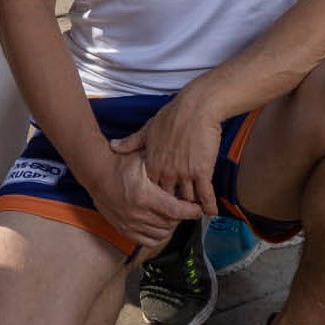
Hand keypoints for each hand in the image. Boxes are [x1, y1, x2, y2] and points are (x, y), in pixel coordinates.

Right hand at [88, 149, 200, 250]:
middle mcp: (137, 213)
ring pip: (161, 234)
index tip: (198, 209)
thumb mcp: (143, 159)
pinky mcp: (124, 230)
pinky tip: (161, 225)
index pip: (175, 210)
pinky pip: (147, 241)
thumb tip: (185, 168)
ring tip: (173, 215)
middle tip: (185, 208)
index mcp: (144, 196)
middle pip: (170, 223)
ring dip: (171, 226)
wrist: (96, 173)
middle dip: (182, 217)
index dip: (190, 211)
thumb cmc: (120, 163)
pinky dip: (158, 235)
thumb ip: (163, 165)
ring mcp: (129, 223)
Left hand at [109, 89, 224, 217]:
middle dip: (174, 208)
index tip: (161, 205)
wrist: (196, 107)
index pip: (152, 189)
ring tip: (195, 216)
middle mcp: (166, 171)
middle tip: (178, 216)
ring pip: (188, 199)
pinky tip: (211, 213)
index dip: (157, 198)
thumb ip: (132, 142)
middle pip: (169, 198)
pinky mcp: (201, 171)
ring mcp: (184, 172)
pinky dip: (209, 205)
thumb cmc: (173, 115)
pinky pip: (205, 194)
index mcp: (153, 162)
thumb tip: (113, 146)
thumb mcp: (148, 128)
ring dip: (192, 208)